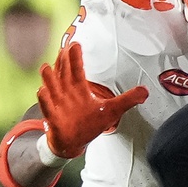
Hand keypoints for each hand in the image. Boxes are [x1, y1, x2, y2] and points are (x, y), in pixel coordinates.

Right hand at [37, 40, 149, 158]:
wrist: (74, 142)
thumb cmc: (90, 123)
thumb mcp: (112, 111)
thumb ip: (128, 99)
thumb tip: (146, 91)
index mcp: (79, 90)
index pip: (78, 71)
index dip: (76, 58)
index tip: (75, 44)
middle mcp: (67, 94)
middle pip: (64, 75)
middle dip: (63, 63)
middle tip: (63, 48)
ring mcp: (58, 105)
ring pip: (52, 89)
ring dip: (49, 79)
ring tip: (46, 67)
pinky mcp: (53, 118)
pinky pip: (48, 108)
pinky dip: (45, 101)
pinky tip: (42, 91)